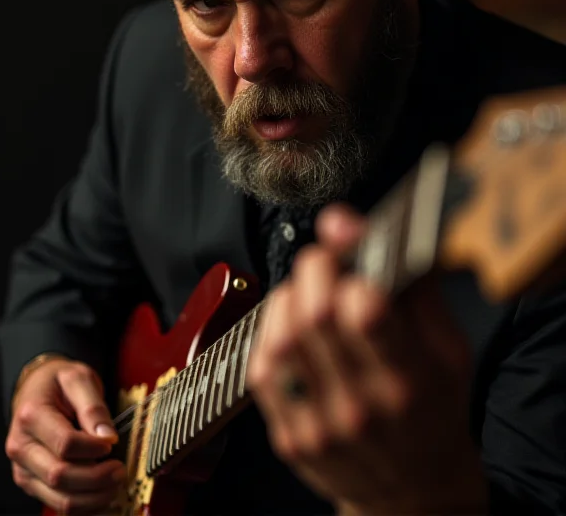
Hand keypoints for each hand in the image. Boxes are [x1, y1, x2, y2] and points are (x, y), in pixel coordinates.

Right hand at [6, 358, 125, 514]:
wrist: (37, 388)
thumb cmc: (57, 382)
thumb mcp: (78, 379)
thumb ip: (93, 407)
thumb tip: (107, 437)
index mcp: (31, 416)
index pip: (64, 444)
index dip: (93, 448)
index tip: (111, 442)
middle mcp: (21, 447)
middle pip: (59, 476)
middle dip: (96, 478)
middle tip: (120, 469)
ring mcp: (24, 469)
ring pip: (58, 498)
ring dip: (92, 498)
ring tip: (114, 483)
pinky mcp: (32, 482)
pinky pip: (57, 504)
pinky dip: (84, 506)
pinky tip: (102, 496)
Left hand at [247, 204, 488, 514]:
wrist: (414, 492)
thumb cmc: (434, 409)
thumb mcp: (449, 346)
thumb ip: (410, 283)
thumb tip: (352, 223)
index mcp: (410, 379)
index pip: (365, 310)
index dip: (349, 264)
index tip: (354, 249)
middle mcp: (363, 406)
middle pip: (315, 314)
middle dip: (315, 267)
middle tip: (328, 261)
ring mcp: (321, 426)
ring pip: (281, 335)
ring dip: (290, 296)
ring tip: (311, 294)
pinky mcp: (290, 438)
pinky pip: (261, 367)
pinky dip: (271, 331)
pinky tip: (293, 327)